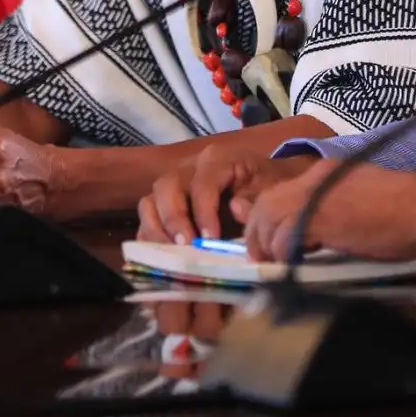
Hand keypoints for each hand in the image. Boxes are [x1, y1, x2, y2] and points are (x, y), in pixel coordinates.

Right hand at [137, 149, 312, 243]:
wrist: (264, 185)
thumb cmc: (266, 187)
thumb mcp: (269, 189)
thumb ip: (255, 200)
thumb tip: (236, 209)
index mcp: (216, 159)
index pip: (201, 183)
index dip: (204, 212)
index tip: (210, 240)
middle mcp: (188, 168)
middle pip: (166, 187)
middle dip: (173, 220)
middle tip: (186, 247)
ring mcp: (173, 186)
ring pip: (149, 202)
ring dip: (156, 230)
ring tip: (171, 255)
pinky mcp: (164, 205)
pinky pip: (146, 219)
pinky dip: (149, 238)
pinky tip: (160, 257)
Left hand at [241, 158, 415, 262]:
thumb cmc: (404, 212)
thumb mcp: (359, 204)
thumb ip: (332, 214)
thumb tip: (314, 241)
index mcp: (323, 172)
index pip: (279, 194)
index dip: (268, 221)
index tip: (270, 245)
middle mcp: (313, 178)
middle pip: (265, 204)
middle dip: (258, 235)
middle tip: (262, 260)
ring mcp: (314, 195)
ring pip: (268, 219)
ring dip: (267, 247)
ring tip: (274, 268)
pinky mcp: (319, 217)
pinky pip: (284, 237)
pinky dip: (283, 254)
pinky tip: (291, 268)